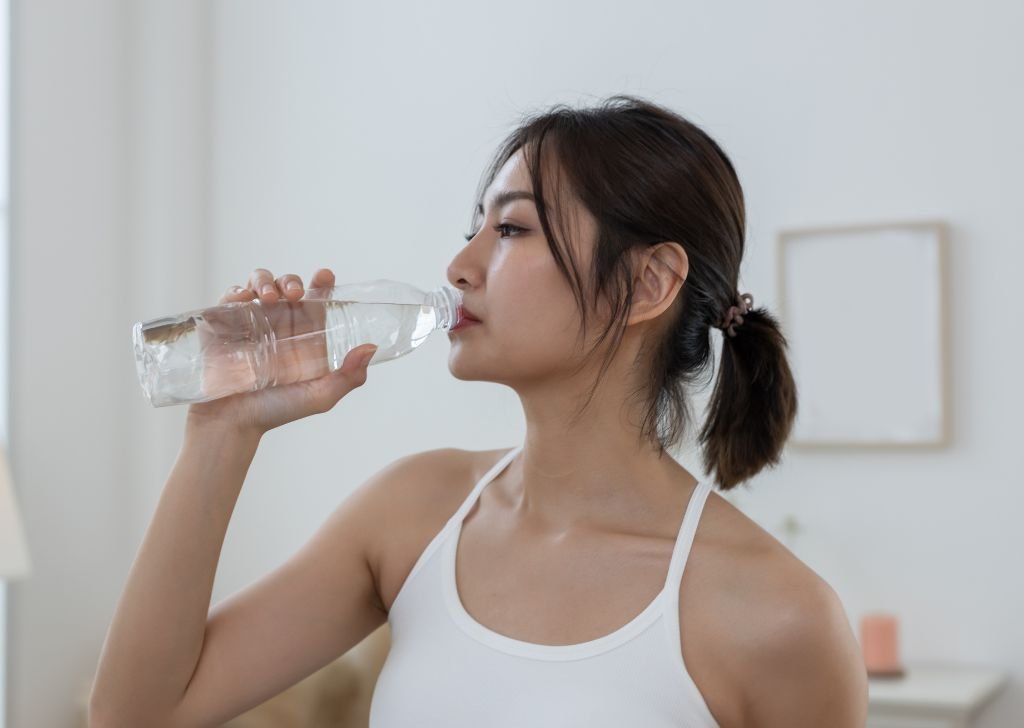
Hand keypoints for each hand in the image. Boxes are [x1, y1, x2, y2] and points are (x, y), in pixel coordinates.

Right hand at [185, 268, 376, 437]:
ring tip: (268, 296)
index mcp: (305, 336)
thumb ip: (348, 376)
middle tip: (294, 294)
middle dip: (291, 280)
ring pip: (259, 283)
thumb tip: (371, 348)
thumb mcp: (320, 397)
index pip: (316, 300)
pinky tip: (243, 299)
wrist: (232, 424)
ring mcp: (251, 322)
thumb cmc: (277, 412)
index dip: (322, 284)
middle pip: (288, 285)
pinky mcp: (224, 324)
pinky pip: (230, 297)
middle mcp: (280, 325)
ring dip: (264, 280)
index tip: (325, 275)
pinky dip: (236, 291)